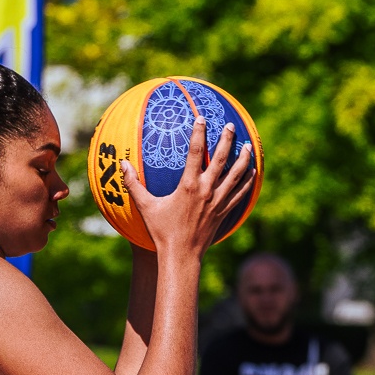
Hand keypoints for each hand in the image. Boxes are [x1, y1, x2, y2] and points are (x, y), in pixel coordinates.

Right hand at [126, 118, 254, 258]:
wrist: (181, 256)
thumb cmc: (161, 231)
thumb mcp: (145, 206)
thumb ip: (133, 183)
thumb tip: (121, 163)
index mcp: (188, 186)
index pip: (196, 153)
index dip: (199, 133)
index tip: (201, 118)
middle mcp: (206, 191)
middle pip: (221, 160)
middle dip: (228, 140)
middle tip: (232, 126)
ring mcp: (217, 202)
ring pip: (236, 175)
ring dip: (244, 159)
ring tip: (248, 145)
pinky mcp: (224, 212)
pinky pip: (240, 193)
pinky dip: (248, 181)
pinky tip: (253, 172)